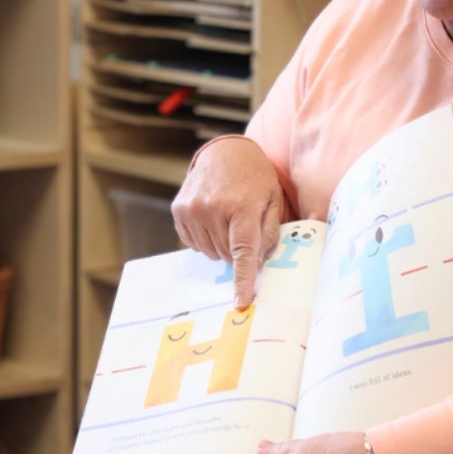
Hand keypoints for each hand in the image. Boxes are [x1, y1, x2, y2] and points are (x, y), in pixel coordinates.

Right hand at [172, 138, 284, 307]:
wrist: (226, 151)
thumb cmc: (255, 178)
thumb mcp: (273, 200)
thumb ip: (270, 233)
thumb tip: (258, 264)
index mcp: (242, 206)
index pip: (242, 251)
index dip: (243, 279)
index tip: (241, 302)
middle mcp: (213, 207)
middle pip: (226, 255)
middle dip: (237, 251)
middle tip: (243, 228)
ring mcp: (192, 208)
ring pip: (209, 252)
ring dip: (221, 245)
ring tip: (228, 220)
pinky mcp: (179, 209)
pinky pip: (193, 243)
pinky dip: (205, 238)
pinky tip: (213, 219)